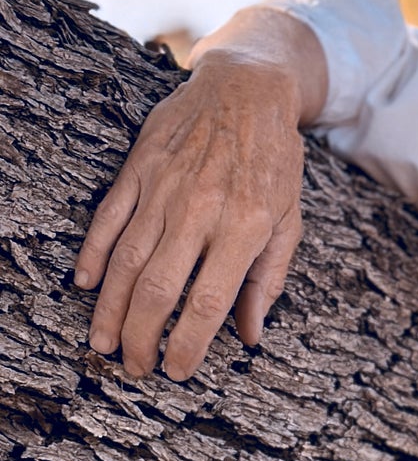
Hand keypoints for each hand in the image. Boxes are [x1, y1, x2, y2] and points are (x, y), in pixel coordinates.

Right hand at [74, 46, 310, 382]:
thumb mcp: (288, 222)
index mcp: (244, 228)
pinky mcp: (139, 168)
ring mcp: (164, 188)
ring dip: (111, 307)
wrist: (245, 89)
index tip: (176, 371)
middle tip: (135, 367)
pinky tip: (86, 284)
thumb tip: (251, 336)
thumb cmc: (274, 162)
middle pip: (159, 289)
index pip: (207, 302)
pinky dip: (94, 252)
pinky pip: (109, 217)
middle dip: (142, 337)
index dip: (188, 344)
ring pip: (127, 259)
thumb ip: (267, 280)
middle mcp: (200, 211)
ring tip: (104, 343)